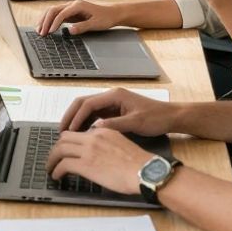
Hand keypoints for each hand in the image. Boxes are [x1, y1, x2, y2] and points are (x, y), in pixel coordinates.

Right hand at [36, 0, 122, 35]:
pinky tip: (46, 27)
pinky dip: (49, 20)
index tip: (50, 32)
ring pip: (53, 11)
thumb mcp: (96, 24)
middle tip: (41, 33)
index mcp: (78, 5)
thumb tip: (69, 30)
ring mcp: (70, 8)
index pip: (61, 13)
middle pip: (53, 10)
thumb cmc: (105, 18)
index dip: (54, 23)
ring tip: (39, 30)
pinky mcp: (71, 13)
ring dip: (45, 20)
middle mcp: (72, 4)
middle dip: (45, 21)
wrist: (112, 14)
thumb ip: (82, 27)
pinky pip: (57, 15)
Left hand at [45, 127, 152, 193]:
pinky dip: (56, 170)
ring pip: (59, 150)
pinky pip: (63, 165)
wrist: (145, 172)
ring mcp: (88, 151)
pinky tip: (57, 176)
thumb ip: (108, 144)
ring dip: (52, 159)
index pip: (78, 132)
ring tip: (50, 168)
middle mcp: (93, 137)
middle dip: (56, 148)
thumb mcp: (122, 144)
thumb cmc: (139, 164)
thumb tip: (100, 154)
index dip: (68, 141)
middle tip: (53, 157)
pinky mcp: (85, 165)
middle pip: (64, 138)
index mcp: (103, 131)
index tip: (65, 149)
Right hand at [59, 88, 177, 135]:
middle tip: (61, 131)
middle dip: (71, 116)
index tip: (68, 131)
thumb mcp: (136, 123)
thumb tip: (95, 128)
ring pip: (87, 109)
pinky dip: (86, 123)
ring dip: (77, 119)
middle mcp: (111, 97)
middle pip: (83, 103)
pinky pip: (95, 115)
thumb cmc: (156, 118)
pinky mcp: (114, 110)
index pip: (88, 104)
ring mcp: (112, 103)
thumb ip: (115, 124)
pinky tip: (82, 134)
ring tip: (68, 134)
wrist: (170, 117)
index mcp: (114, 96)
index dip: (76, 117)